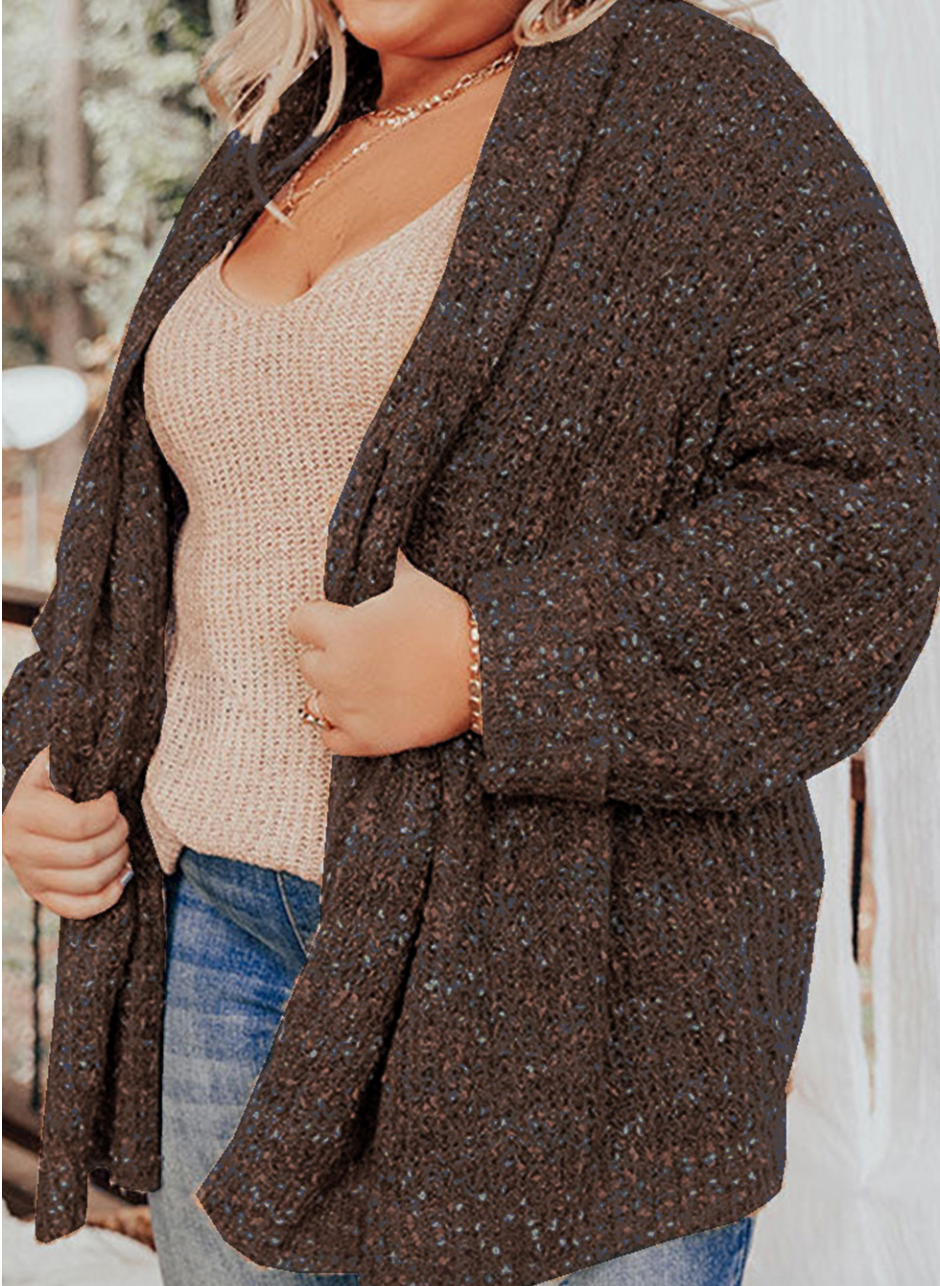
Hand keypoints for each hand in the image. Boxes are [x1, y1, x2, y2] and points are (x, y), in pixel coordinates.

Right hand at [1, 745, 133, 918]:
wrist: (26, 806)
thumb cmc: (52, 782)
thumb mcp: (56, 763)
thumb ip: (74, 762)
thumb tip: (103, 769)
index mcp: (22, 811)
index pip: (79, 824)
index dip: (108, 813)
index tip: (113, 800)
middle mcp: (18, 847)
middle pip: (87, 855)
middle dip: (118, 836)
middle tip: (123, 822)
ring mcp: (28, 875)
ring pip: (88, 882)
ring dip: (118, 862)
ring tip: (121, 844)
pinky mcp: (39, 895)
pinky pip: (77, 909)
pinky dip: (107, 897)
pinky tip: (121, 876)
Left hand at [287, 548, 472, 756]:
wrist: (485, 671)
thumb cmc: (449, 621)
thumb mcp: (415, 582)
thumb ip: (387, 562)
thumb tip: (377, 537)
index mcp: (342, 631)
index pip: (298, 622)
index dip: (315, 618)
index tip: (332, 619)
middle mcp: (337, 672)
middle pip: (308, 662)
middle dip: (327, 654)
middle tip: (357, 649)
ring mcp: (351, 709)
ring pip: (316, 701)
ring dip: (332, 690)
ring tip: (359, 682)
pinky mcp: (368, 739)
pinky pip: (331, 739)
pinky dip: (339, 727)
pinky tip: (356, 713)